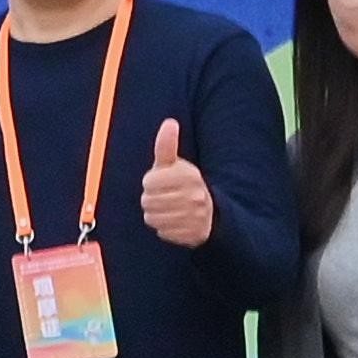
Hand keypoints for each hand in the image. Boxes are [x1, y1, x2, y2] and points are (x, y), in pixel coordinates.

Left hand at [139, 116, 215, 247]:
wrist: (208, 212)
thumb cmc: (182, 184)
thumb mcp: (174, 164)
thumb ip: (167, 145)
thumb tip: (169, 122)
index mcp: (189, 176)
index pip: (148, 182)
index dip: (149, 183)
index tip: (160, 182)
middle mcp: (195, 196)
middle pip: (148, 201)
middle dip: (151, 199)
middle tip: (163, 197)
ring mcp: (195, 217)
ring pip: (153, 218)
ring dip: (155, 215)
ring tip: (168, 209)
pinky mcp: (193, 235)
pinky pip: (162, 232)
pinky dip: (164, 229)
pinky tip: (175, 222)